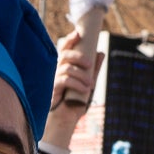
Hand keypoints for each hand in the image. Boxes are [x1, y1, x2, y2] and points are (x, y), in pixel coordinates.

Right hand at [43, 28, 97, 144]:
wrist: (65, 119)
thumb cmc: (75, 101)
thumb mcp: (88, 84)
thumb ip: (94, 70)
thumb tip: (100, 53)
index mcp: (65, 66)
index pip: (65, 48)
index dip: (70, 40)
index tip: (78, 34)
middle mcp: (58, 70)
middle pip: (64, 55)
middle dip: (78, 56)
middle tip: (90, 64)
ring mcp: (54, 78)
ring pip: (67, 68)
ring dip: (81, 75)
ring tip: (90, 85)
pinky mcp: (53, 88)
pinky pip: (64, 80)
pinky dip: (76, 84)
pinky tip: (85, 90)